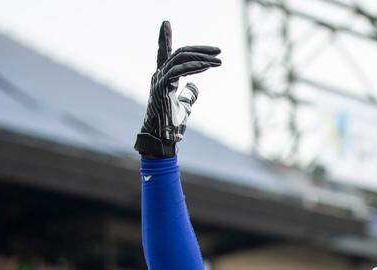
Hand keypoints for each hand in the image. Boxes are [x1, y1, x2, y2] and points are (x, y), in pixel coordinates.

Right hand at [134, 21, 220, 157]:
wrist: (163, 139)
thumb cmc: (171, 125)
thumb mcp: (184, 106)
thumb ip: (189, 94)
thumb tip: (194, 86)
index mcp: (162, 77)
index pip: (165, 53)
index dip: (165, 38)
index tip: (166, 23)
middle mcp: (159, 75)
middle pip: (179, 53)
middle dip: (199, 49)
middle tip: (218, 50)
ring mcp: (159, 80)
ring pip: (180, 58)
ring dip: (202, 57)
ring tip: (218, 60)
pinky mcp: (163, 87)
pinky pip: (179, 70)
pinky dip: (195, 66)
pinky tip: (208, 66)